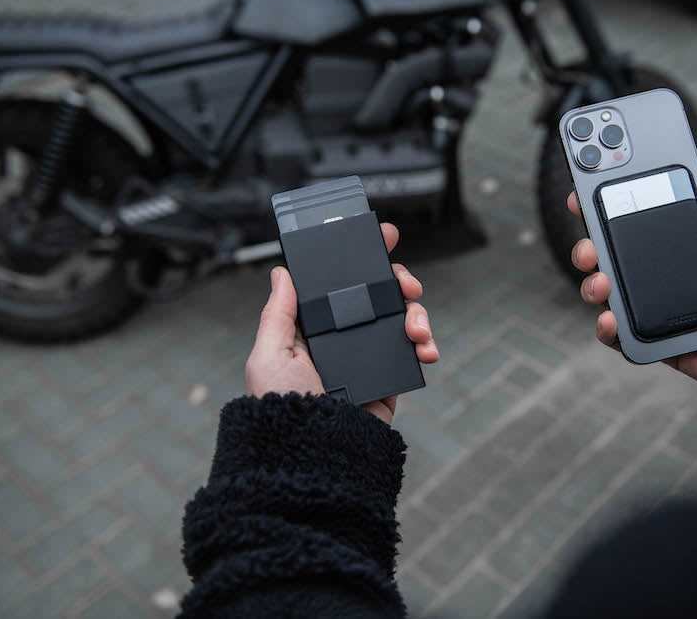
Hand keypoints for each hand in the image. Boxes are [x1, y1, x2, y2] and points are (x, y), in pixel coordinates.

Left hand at [244, 222, 438, 423]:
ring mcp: (368, 360)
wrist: (313, 459)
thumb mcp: (269, 356)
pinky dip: (426, 345)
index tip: (383, 237)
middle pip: (377, 296)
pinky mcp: (389, 381)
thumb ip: (278, 314)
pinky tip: (426, 349)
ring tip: (418, 329)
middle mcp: (341, 341)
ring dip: (417, 314)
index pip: (339, 285)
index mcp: (312, 330)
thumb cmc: (281, 411)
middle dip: (397, 281)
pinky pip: (413, 353)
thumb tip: (281, 272)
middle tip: (407, 282)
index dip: (361, 259)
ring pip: (400, 320)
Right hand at [568, 159, 696, 388]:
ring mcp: (656, 313)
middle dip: (587, 247)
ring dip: (591, 285)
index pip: (634, 225)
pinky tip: (609, 319)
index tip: (583, 192)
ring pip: (608, 295)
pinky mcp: (658, 345)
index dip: (605, 209)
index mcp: (683, 249)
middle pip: (610, 259)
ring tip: (600, 283)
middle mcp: (664, 279)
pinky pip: (621, 338)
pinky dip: (606, 329)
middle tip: (588, 246)